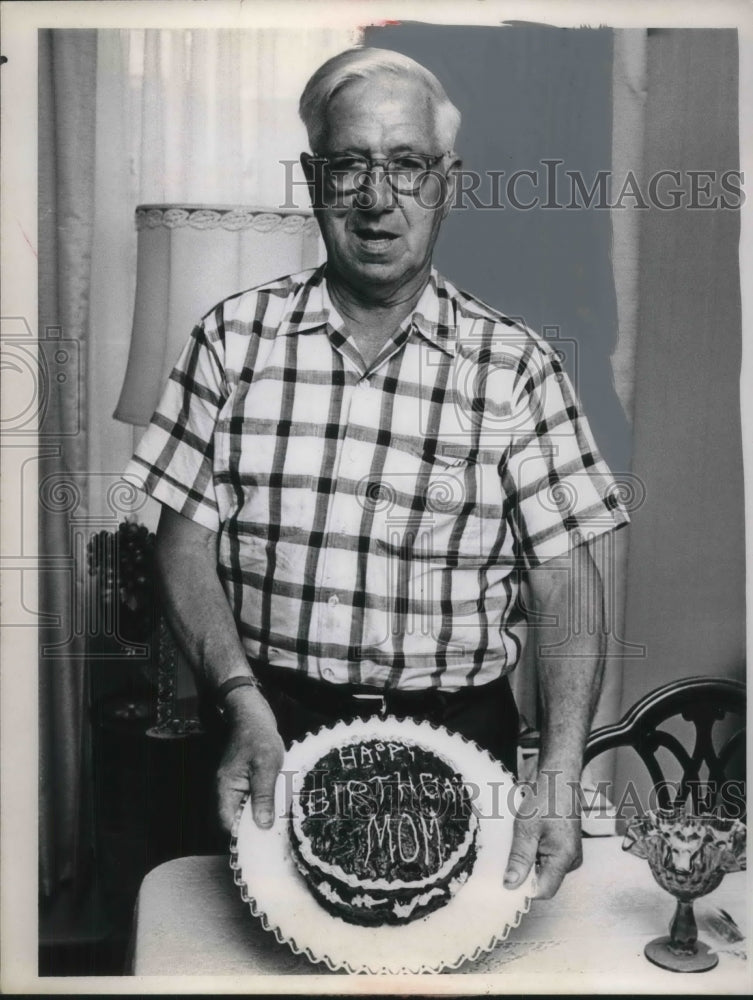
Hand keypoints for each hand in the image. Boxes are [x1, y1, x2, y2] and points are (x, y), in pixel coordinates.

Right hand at [215, 686, 284, 832]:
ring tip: (281, 816)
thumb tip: (263, 825)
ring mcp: (234, 786)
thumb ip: (264, 796)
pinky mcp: (243, 781)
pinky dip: (264, 801)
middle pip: (237, 820)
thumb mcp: (267, 766)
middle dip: (256, 826)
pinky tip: (279, 800)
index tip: (264, 841)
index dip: (244, 835)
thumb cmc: (259, 736)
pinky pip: (251, 799)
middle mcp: (226, 790)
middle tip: (278, 832)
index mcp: (226, 788)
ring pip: (246, 810)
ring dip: (262, 813)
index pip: (228, 823)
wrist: (253, 714)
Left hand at [503, 769, 582, 898]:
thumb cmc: (545, 798)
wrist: (559, 778)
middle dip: (525, 873)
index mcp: (565, 858)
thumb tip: (510, 885)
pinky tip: (528, 839)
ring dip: (529, 862)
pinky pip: (548, 860)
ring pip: (545, 870)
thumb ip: (519, 858)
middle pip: (544, 881)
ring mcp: (570, 855)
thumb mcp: (526, 828)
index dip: (524, 888)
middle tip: (509, 855)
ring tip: (520, 842)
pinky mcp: (566, 848)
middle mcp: (572, 861)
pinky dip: (535, 853)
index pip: (544, 890)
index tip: (504, 880)